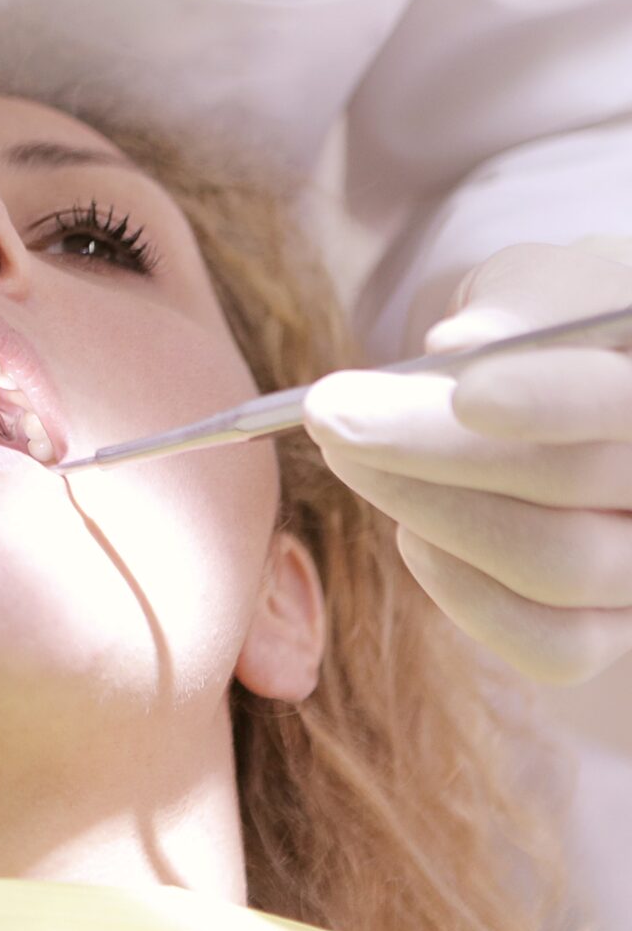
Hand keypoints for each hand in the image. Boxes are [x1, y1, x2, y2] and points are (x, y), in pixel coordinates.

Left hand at [306, 236, 631, 684]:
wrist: (575, 384)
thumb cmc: (555, 324)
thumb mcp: (542, 286)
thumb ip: (518, 306)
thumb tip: (460, 341)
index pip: (621, 401)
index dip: (549, 400)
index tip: (462, 392)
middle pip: (573, 485)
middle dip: (429, 450)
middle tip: (328, 412)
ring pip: (555, 566)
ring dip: (426, 509)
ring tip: (350, 456)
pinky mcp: (618, 628)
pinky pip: (553, 644)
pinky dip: (466, 592)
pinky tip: (412, 535)